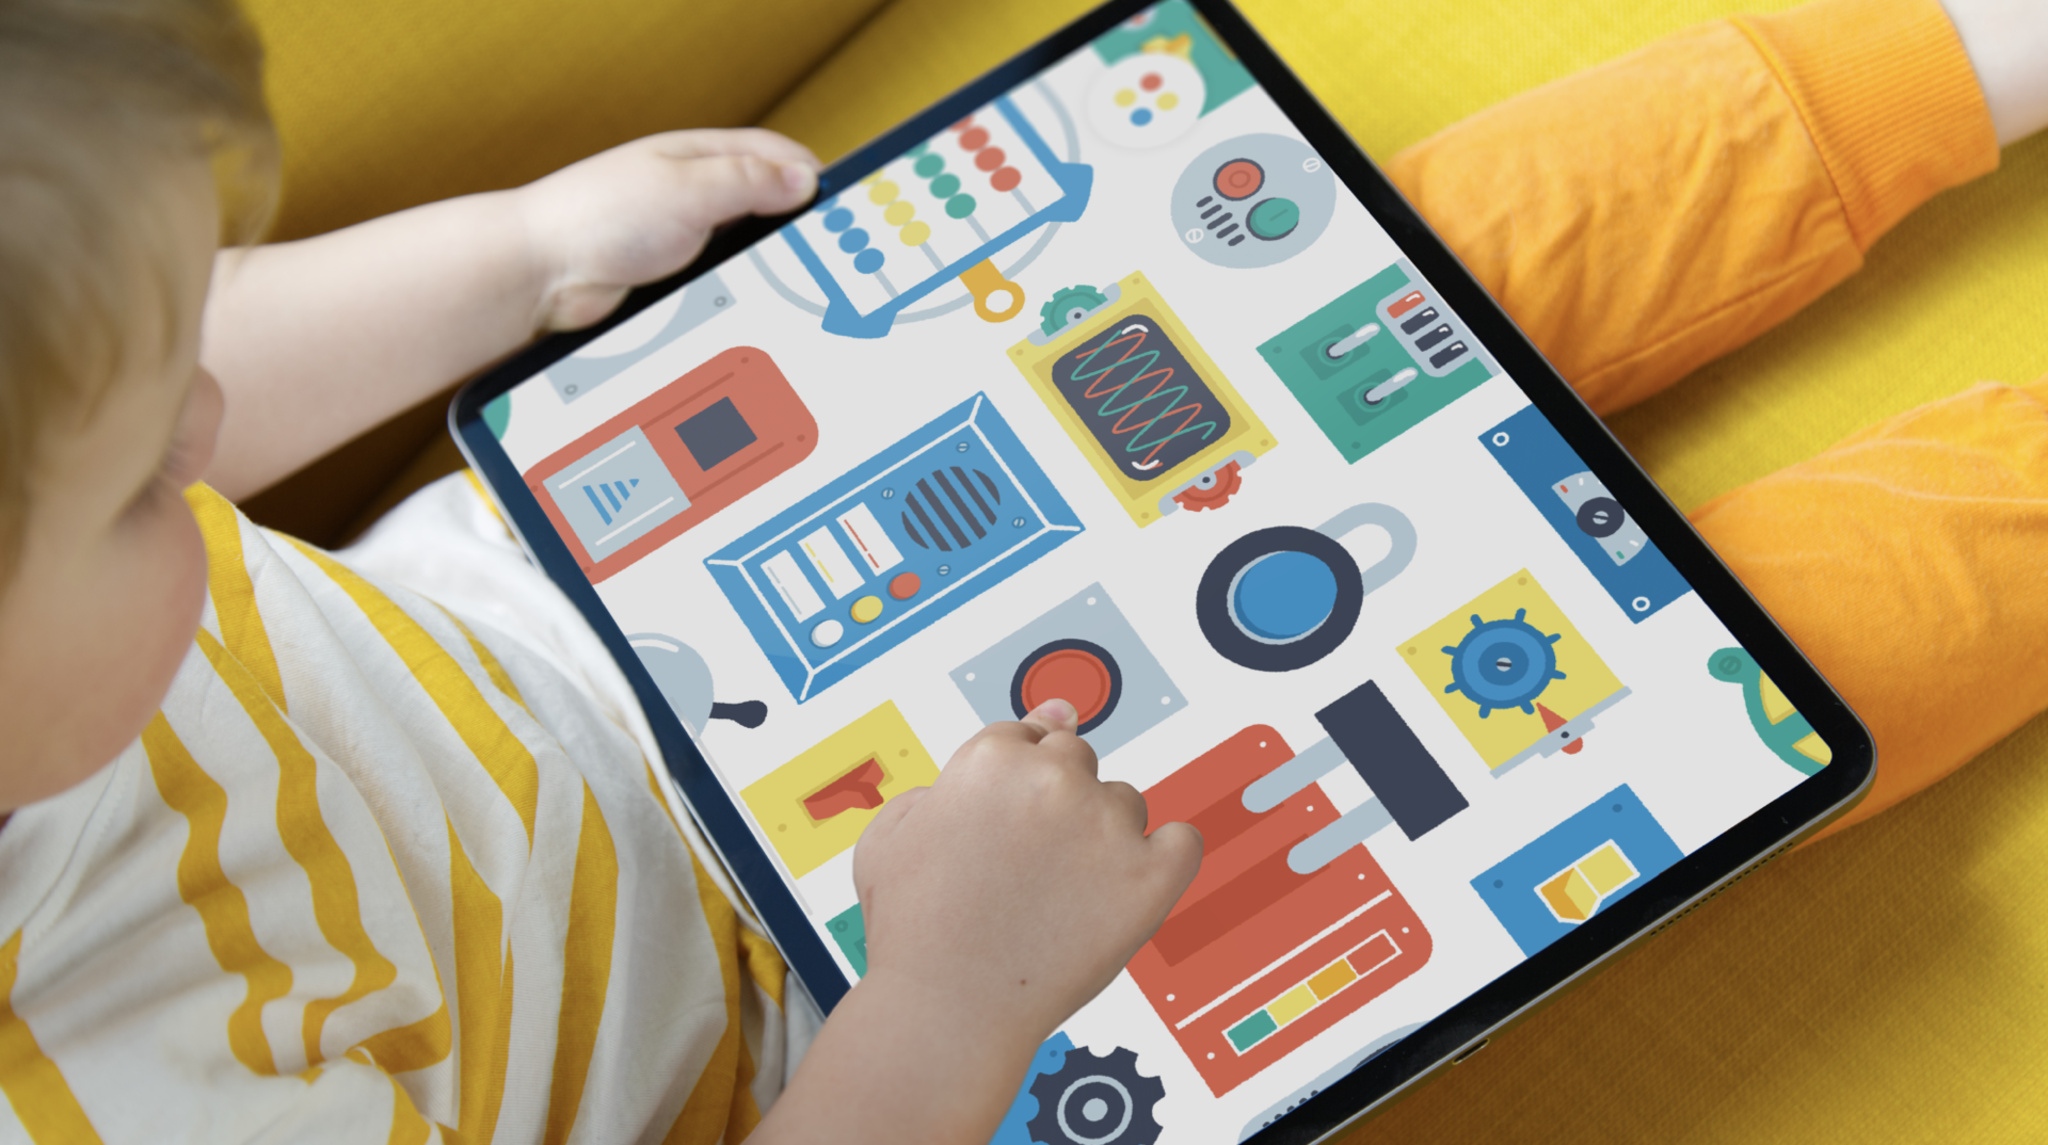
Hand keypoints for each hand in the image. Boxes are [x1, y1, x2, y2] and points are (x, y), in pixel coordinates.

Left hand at [514, 128, 821, 331]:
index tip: (843, 208)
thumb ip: (748, 182)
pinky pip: (723, 281)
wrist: (540, 276)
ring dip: (768, 263)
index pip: (775, 156)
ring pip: (748, 248)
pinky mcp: (673, 277)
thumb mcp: (686, 189)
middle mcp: (694, 193)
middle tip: (828, 253)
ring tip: (796, 283)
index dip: (812, 178)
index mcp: (699, 157)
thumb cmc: (596, 218)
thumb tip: (803, 179)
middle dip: (797, 225)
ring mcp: (684, 236)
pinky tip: (754, 303)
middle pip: (768, 205)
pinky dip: (742, 289)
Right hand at [852, 698, 1203, 1049]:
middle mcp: (1053, 778)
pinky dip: (1167, 857)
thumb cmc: (912, 931)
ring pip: (1126, 803)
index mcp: (992, 758)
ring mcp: (1106, 825)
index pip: (1031, 735)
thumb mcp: (888, 837)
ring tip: (1061, 897)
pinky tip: (1138, 882)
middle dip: (1058, 801)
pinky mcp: (1151, 877)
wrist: (947, 1012)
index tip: (1018, 818)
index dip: (1021, 780)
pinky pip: (1184, 843)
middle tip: (1030, 865)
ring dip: (1104, 835)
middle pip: (1077, 760)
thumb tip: (1015, 739)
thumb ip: (941, 780)